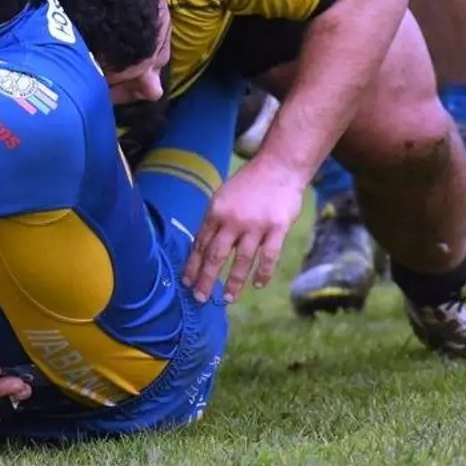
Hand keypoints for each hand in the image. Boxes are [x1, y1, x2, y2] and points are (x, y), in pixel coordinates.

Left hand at [182, 157, 308, 302]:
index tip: (187, 282)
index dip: (193, 265)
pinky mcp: (277, 229)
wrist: (278, 167)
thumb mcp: (223, 197)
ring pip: (242, 260)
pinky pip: (269, 257)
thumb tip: (202, 247)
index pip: (200, 244)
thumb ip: (214, 221)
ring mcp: (256, 226)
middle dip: (206, 279)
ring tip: (228, 298)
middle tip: (201, 298)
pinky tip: (257, 285)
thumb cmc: (248, 184)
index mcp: (216, 212)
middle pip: (216, 256)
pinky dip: (263, 273)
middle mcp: (233, 220)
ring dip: (234, 282)